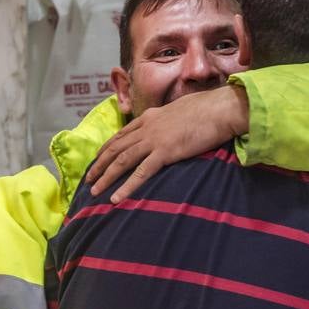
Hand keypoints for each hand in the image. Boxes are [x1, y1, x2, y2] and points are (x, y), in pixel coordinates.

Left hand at [86, 84, 249, 202]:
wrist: (219, 109)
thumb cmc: (207, 109)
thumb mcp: (181, 110)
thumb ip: (170, 119)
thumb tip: (171, 125)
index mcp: (150, 116)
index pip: (123, 133)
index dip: (108, 146)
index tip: (99, 157)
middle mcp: (147, 127)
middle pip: (116, 147)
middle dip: (100, 164)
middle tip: (88, 178)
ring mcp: (154, 140)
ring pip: (122, 160)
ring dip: (106, 176)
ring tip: (94, 190)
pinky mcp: (165, 152)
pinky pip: (140, 173)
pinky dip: (126, 187)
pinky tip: (115, 198)